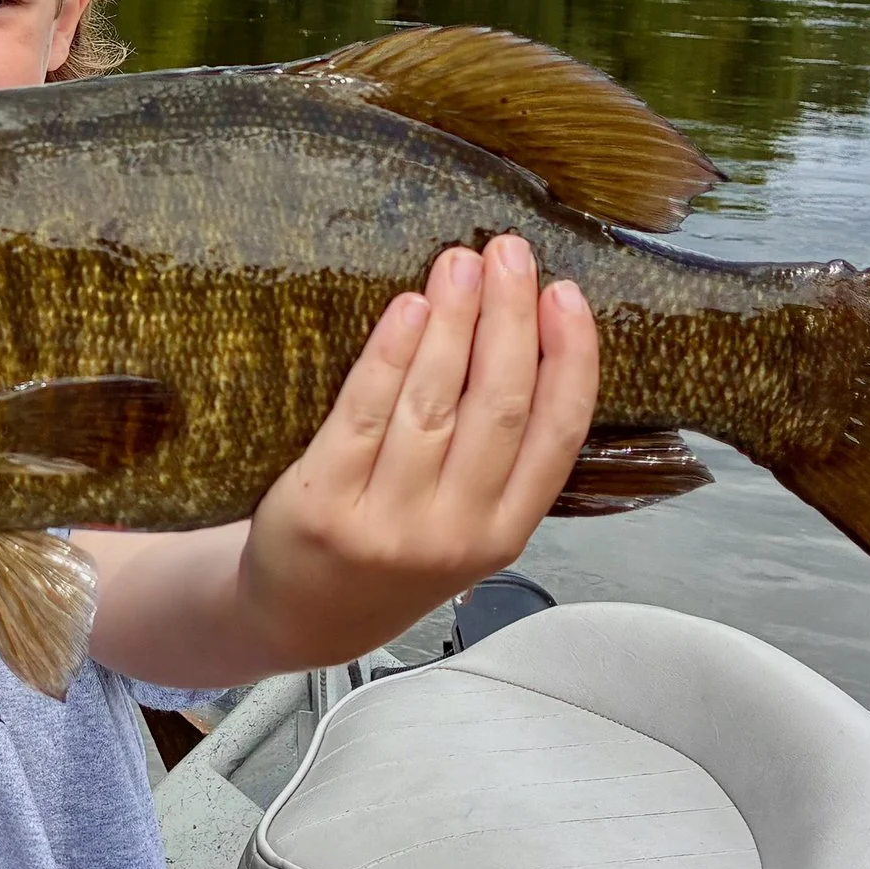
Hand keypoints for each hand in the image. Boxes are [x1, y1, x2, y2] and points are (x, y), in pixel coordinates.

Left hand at [235, 236, 598, 666]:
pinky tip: (407, 309)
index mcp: (503, 535)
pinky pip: (364, 415)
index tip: (567, 295)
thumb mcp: (465, 528)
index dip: (571, 360)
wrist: (299, 617)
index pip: (557, 437)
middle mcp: (453, 534)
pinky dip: (389, 356)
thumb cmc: (388, 553)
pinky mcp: (322, 506)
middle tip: (509, 252)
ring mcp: (387, 523)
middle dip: (509, 319)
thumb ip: (498, 458)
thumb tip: (522, 334)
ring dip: (454, 323)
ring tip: (461, 263)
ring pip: (433, 405)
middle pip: (498, 408)